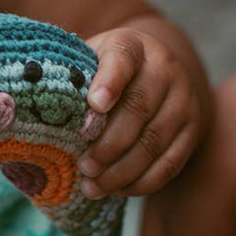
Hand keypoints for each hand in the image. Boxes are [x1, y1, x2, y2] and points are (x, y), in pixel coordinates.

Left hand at [80, 28, 203, 197]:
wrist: (157, 75)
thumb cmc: (106, 73)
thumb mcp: (89, 62)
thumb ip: (74, 82)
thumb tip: (42, 114)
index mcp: (133, 46)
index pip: (122, 57)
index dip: (109, 81)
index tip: (94, 105)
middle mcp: (165, 69)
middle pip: (139, 108)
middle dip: (109, 144)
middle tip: (85, 167)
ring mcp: (184, 100)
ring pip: (155, 141)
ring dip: (122, 170)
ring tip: (93, 186)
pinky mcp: (193, 130)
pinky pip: (170, 163)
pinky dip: (142, 182)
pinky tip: (117, 189)